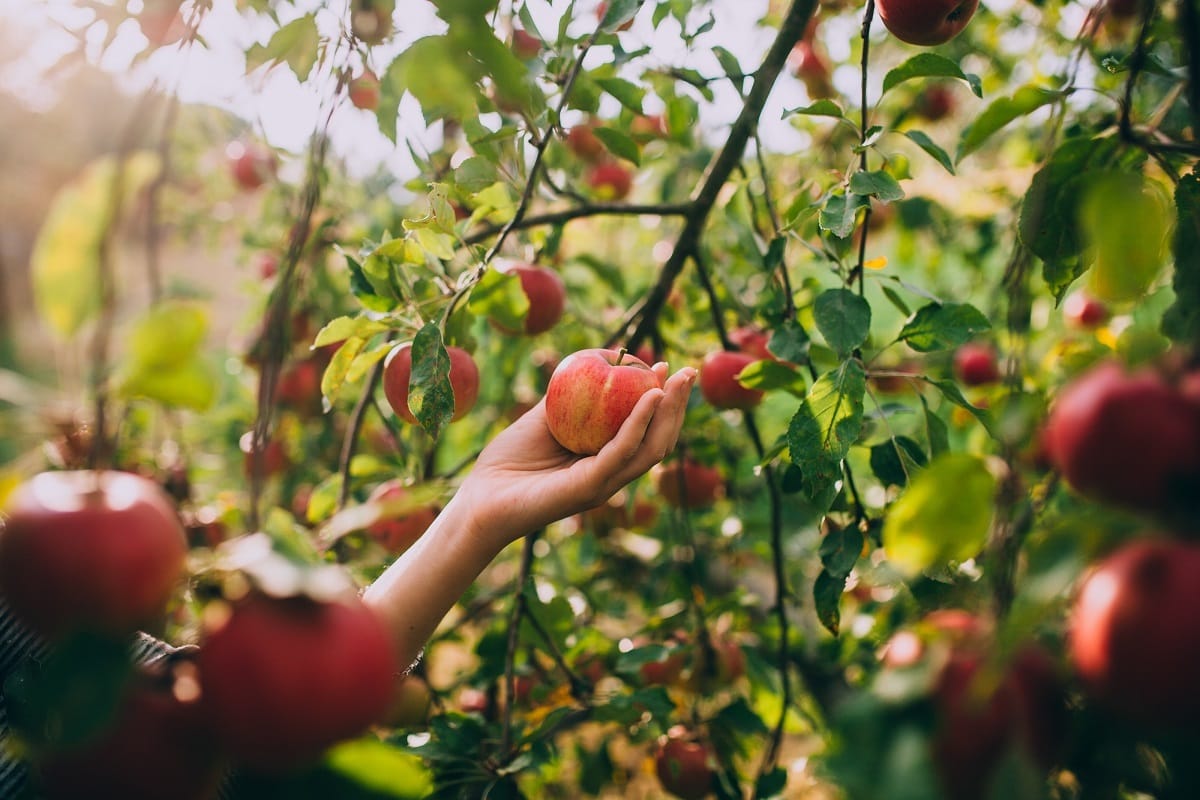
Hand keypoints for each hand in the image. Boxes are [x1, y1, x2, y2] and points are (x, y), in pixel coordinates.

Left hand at [456, 363, 694, 547]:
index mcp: (604, 462)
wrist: (480, 499)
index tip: (668, 368)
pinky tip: (648, 398)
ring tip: (677, 381)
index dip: (662, 402)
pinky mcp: (589, 488)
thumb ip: (566, 397)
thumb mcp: (541, 419)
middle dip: (678, 406)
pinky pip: (621, 452)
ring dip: (668, 413)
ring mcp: (603, 484)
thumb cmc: (507, 462)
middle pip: (658, 440)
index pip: (646, 432)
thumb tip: (590, 362)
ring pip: (650, 448)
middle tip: (688, 372)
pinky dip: (638, 424)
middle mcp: (611, 475)